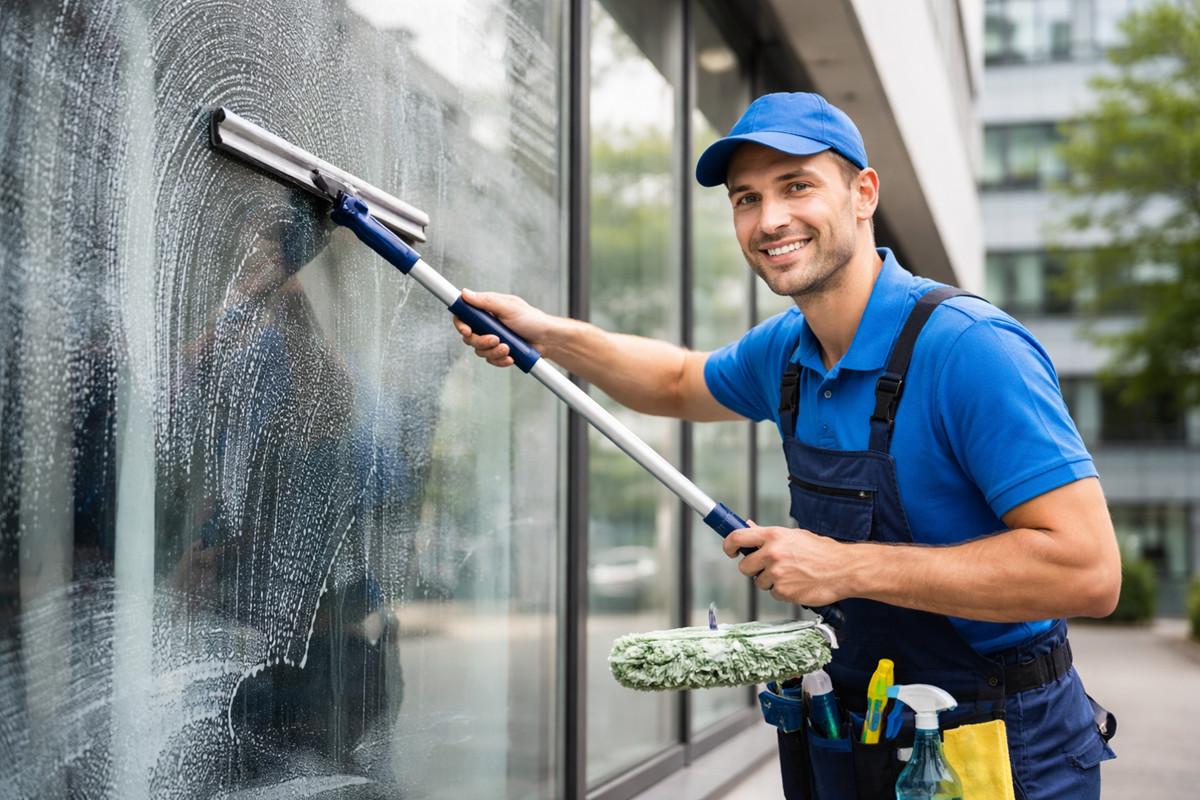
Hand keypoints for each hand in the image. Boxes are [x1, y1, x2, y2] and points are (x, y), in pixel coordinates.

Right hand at [453, 289, 552, 366]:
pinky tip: (510, 357)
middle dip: (481, 341)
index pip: (464, 315)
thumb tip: (466, 293)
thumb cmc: (532, 319)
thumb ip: (486, 301)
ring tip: (508, 348)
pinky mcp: (499, 352)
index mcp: (487, 310)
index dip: (461, 323)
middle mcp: (487, 324)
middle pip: (469, 337)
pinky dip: (500, 360)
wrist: (548, 339)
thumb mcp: (509, 307)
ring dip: (493, 352)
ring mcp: (493, 339)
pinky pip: (491, 360)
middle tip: (496, 339)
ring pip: (479, 351)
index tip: (467, 330)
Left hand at [722, 522, 847, 606]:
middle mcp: (772, 553)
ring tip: (791, 574)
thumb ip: (768, 535)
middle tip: (769, 567)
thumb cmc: (822, 551)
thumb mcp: (794, 535)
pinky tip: (797, 583)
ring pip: (759, 582)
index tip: (730, 551)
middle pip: (744, 566)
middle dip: (753, 569)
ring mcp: (776, 574)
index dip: (728, 545)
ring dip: (770, 581)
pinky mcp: (783, 591)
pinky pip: (773, 594)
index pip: (737, 537)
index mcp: (773, 535)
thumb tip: (747, 526)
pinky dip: (782, 592)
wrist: (844, 569)